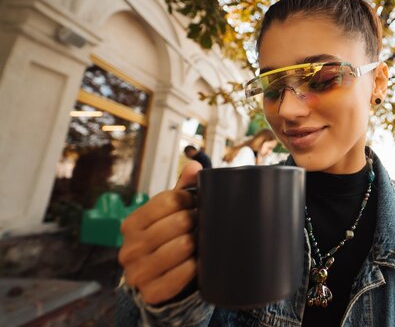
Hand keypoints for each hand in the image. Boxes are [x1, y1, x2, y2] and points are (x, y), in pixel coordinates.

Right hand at [118, 161, 201, 304]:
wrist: (157, 280)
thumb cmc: (165, 240)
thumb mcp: (169, 215)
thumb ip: (181, 190)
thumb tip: (195, 164)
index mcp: (131, 223)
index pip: (167, 201)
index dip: (189, 199)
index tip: (197, 203)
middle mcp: (129, 248)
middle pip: (176, 223)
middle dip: (194, 221)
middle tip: (202, 223)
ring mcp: (137, 272)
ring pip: (179, 247)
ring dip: (196, 243)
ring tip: (201, 241)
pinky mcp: (150, 293)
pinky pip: (178, 276)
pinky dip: (192, 268)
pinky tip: (196, 262)